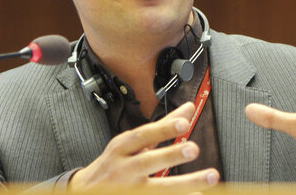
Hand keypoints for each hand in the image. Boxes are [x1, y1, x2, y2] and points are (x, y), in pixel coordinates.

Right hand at [69, 102, 219, 189]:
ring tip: (210, 178)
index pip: (143, 136)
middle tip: (195, 149)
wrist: (85, 192)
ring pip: (156, 188)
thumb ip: (163, 127)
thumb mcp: (132, 142)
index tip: (184, 123)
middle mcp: (123, 169)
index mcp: (122, 148)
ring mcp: (127, 190)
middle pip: (147, 162)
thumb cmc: (114, 165)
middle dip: (171, 155)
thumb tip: (189, 109)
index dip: (163, 129)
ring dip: (185, 184)